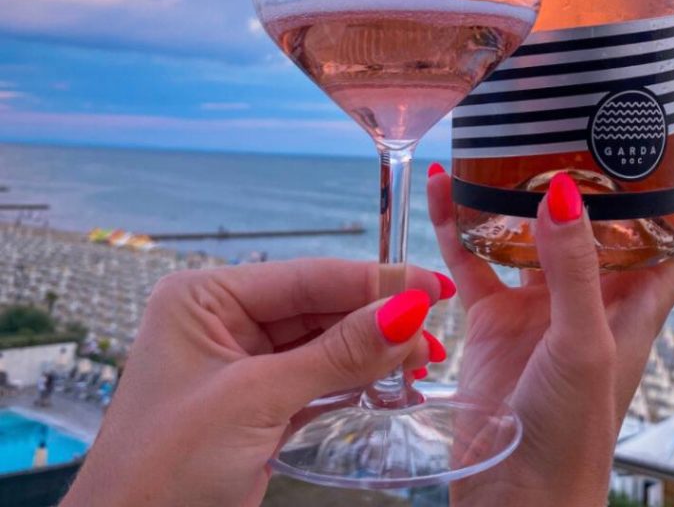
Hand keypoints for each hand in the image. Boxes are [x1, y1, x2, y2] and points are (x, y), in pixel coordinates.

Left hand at [61, 259, 452, 506]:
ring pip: (323, 343)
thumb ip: (338, 354)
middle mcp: (223, 320)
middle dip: (376, 319)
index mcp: (205, 297)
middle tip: (435, 323)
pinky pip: (318, 378)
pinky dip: (355, 382)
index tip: (428, 285)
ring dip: (372, 352)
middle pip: (318, 307)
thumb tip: (408, 311)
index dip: (371, 281)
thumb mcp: (257, 400)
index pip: (304, 277)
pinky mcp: (257, 404)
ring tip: (424, 356)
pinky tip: (394, 380)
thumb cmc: (165, 469)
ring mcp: (241, 363)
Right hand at [428, 150, 673, 506]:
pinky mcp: (494, 319)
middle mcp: (593, 297)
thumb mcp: (584, 347)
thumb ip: (575, 271)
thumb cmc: (571, 439)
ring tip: (510, 144)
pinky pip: (474, 260)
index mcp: (637, 304)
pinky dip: (457, 226)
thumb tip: (563, 192)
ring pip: (536, 234)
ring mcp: (542, 306)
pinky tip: (440, 189)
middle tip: (580, 125)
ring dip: (523, 195)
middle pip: (608, 225)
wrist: (513, 502)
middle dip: (600, 178)